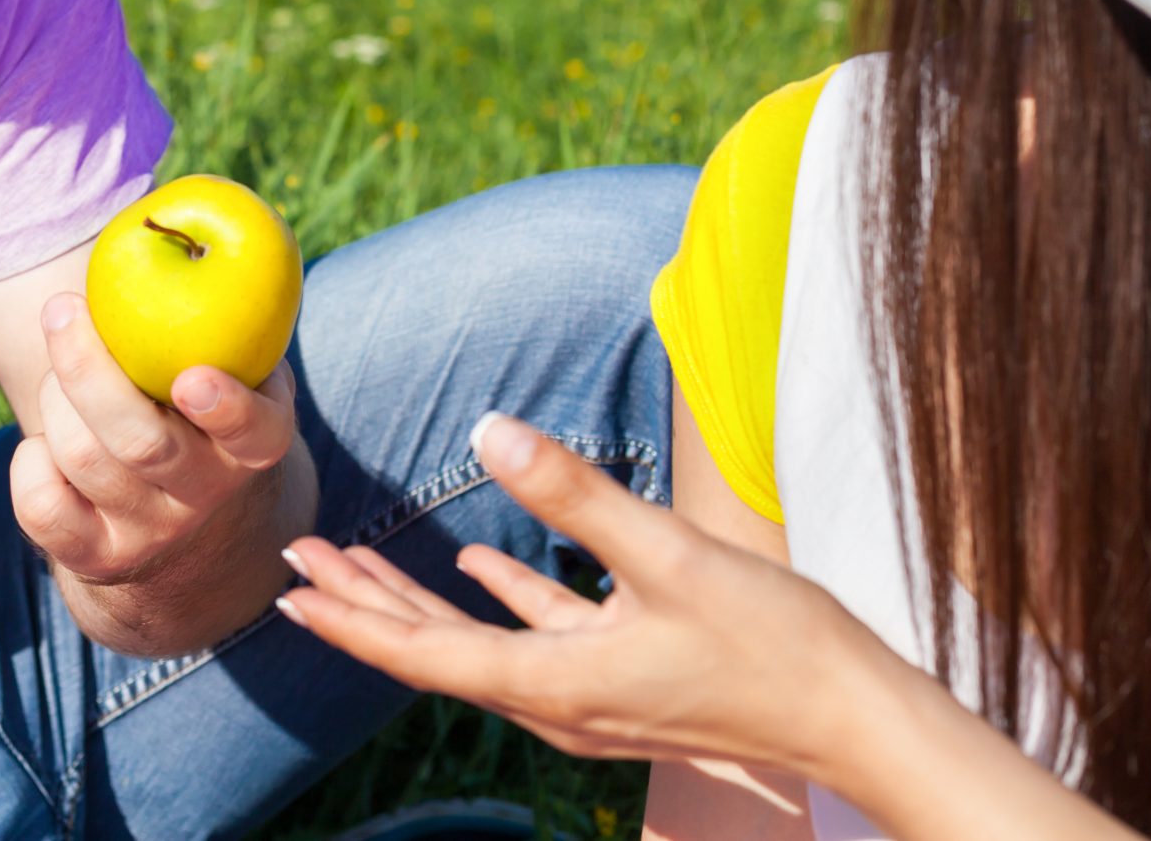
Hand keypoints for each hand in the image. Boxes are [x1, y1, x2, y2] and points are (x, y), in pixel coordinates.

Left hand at [10, 292, 299, 584]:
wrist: (185, 528)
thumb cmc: (197, 406)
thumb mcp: (229, 363)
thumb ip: (217, 308)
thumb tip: (168, 212)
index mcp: (255, 442)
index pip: (252, 432)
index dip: (226, 409)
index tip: (191, 379)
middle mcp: (207, 494)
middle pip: (138, 442)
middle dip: (87, 371)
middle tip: (61, 309)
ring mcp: (151, 532)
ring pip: (83, 460)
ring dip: (54, 398)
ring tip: (60, 368)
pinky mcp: (96, 559)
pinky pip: (41, 508)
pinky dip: (28, 462)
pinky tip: (42, 441)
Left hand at [275, 412, 900, 786]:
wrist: (858, 719)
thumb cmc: (775, 645)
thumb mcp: (669, 555)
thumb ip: (574, 494)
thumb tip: (489, 430)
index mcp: (556, 683)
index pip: (425, 653)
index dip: (353, 618)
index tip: (292, 589)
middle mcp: (559, 703)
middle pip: (435, 652)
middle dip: (362, 606)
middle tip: (296, 563)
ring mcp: (590, 697)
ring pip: (477, 645)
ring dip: (417, 602)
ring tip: (357, 567)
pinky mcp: (623, 680)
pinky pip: (535, 640)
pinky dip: (497, 600)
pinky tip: (476, 564)